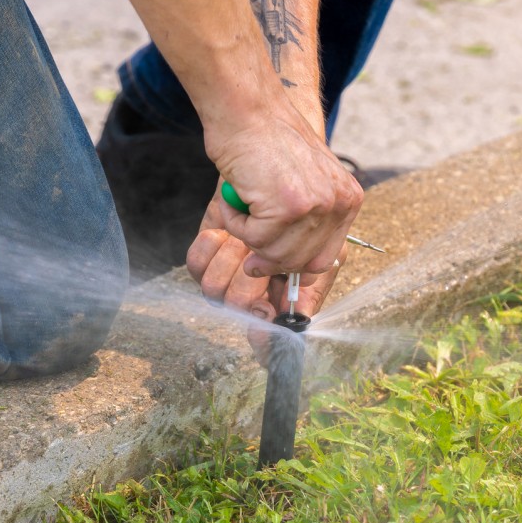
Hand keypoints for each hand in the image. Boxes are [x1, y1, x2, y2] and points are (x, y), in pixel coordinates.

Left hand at [187, 215, 346, 363]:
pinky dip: (210, 245)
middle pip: (238, 308)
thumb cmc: (308, 217)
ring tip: (245, 236)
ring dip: (231, 255)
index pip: (268, 343)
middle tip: (258, 255)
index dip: (263, 340)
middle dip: (249, 279)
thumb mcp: (324, 253)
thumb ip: (311, 287)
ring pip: (214, 288)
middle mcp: (251, 295)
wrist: (278, 179)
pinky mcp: (204, 257)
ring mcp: (226, 278)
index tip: (263, 323)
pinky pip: (196, 264)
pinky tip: (224, 231)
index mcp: (281, 302)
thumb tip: (296, 321)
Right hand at [203, 106, 362, 277]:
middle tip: (245, 233)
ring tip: (240, 202)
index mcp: (348, 199)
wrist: (248, 110)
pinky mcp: (287, 207)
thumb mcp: (304, 181)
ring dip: (247, 234)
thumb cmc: (265, 142)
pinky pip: (252, 238)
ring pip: (273, 254)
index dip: (292, 264)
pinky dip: (234, 222)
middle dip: (266, 255)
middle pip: (299, 262)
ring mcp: (315, 206)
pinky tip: (235, 195)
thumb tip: (293, 269)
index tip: (268, 259)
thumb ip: (308, 221)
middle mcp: (338, 204)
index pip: (324, 259)